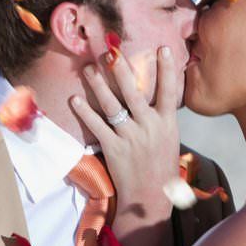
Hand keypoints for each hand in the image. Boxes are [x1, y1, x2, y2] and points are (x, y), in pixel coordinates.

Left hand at [70, 46, 180, 221]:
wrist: (150, 198)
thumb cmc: (162, 169)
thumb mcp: (170, 141)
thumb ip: (161, 120)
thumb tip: (156, 99)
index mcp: (167, 123)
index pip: (169, 90)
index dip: (168, 68)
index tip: (163, 48)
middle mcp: (149, 126)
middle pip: (133, 91)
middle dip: (120, 69)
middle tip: (110, 50)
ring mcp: (130, 136)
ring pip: (111, 104)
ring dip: (98, 84)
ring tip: (88, 68)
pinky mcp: (114, 148)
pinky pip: (96, 125)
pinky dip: (84, 111)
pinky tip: (75, 99)